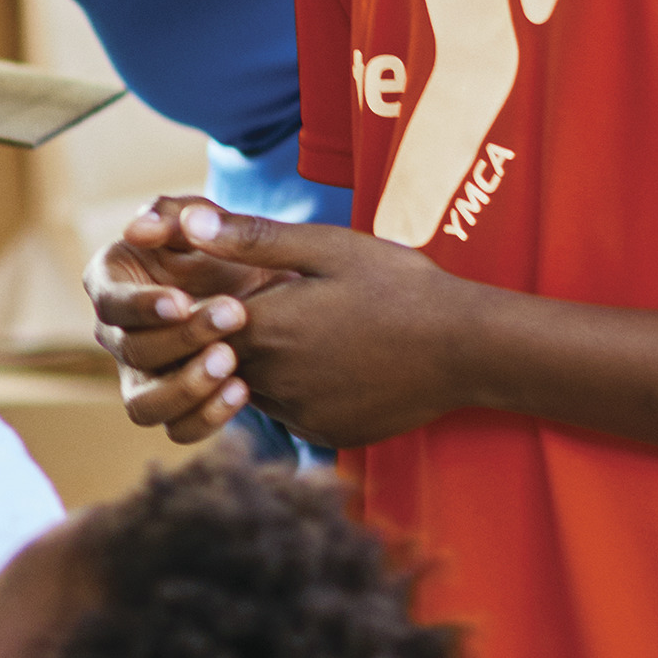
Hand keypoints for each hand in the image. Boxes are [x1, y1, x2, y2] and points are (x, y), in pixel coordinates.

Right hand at [88, 196, 302, 442]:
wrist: (264, 292)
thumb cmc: (223, 250)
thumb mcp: (204, 220)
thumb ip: (174, 213)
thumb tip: (140, 228)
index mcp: (112, 284)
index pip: (110, 301)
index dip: (142, 306)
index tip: (182, 301)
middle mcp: (117, 336)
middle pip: (132, 351)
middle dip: (184, 337)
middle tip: (235, 314)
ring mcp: (141, 377)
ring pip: (143, 405)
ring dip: (185, 387)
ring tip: (231, 362)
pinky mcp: (172, 409)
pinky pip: (177, 430)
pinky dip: (206, 417)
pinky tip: (241, 389)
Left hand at [101, 199, 477, 449]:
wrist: (470, 349)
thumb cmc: (401, 286)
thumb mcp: (328, 248)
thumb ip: (253, 238)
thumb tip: (187, 222)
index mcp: (264, 328)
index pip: (194, 324)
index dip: (200, 305)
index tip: (225, 286)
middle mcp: (272, 380)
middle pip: (219, 359)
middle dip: (231, 335)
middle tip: (276, 308)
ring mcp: (299, 413)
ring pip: (252, 388)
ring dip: (263, 364)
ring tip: (307, 333)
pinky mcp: (325, 434)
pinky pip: (289, 413)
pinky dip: (296, 391)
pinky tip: (331, 365)